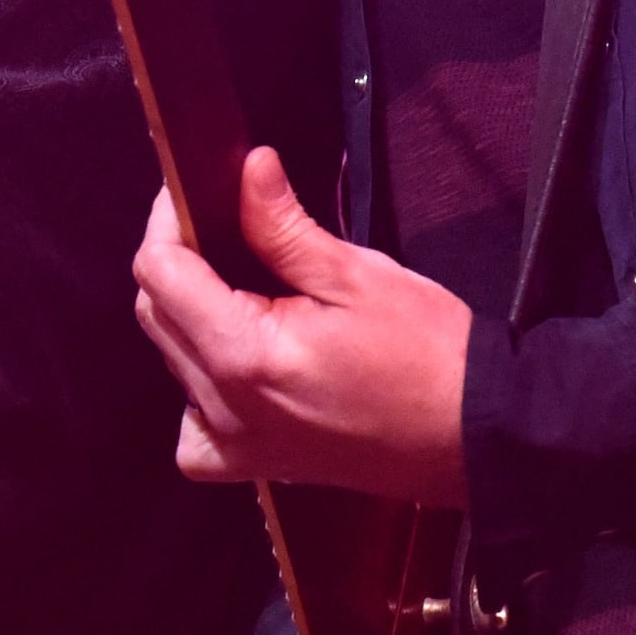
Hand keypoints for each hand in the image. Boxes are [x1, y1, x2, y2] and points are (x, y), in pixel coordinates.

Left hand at [133, 150, 470, 501]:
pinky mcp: (259, 466)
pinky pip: (196, 432)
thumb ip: (284, 226)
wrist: (478, 437)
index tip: (192, 194)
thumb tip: (248, 168)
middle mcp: (226, 406)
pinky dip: (199, 395)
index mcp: (246, 354)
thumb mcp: (358, 274)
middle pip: (157, 316)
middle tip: (221, 227)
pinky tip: (236, 369)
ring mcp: (238, 444)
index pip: (161, 273)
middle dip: (176, 262)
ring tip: (241, 292)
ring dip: (188, 319)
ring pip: (172, 364)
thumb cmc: (431, 355)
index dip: (168, 222)